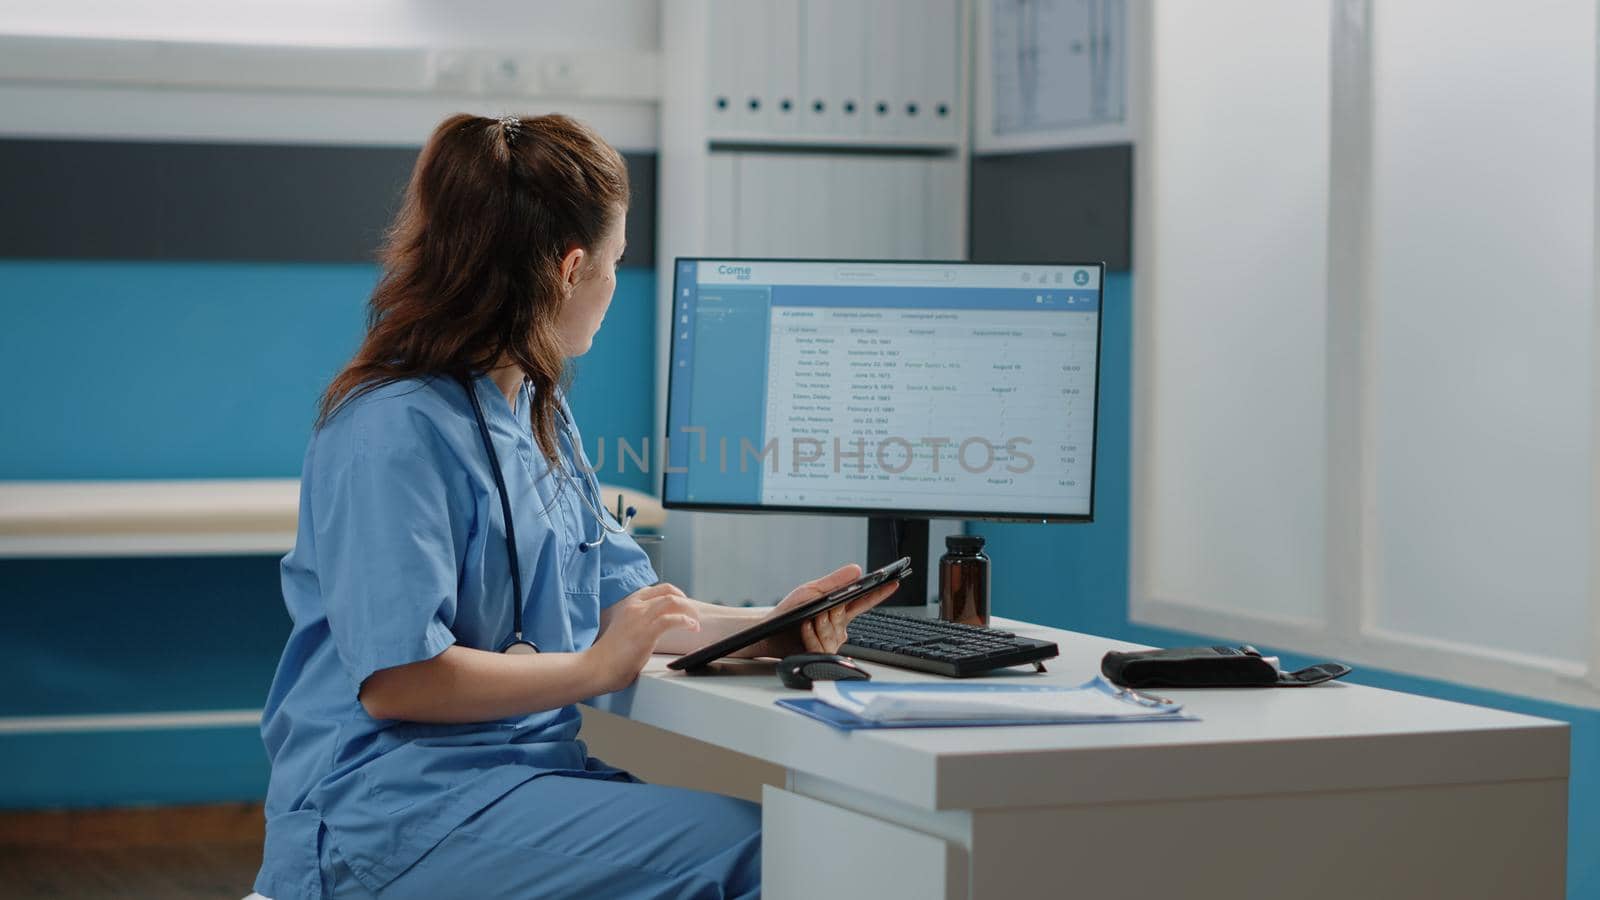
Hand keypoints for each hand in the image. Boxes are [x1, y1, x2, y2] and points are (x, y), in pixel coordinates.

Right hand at [585, 583, 699, 692]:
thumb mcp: (625, 629)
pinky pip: (673, 619)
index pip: (657, 589)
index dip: (675, 594)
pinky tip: (692, 627)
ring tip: (695, 622)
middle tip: (693, 613)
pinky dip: (686, 622)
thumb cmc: (609, 655)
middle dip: (685, 601)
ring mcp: (641, 617)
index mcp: (629, 604)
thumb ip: (638, 623)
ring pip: (673, 601)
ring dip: (689, 610)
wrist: (596, 667)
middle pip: (668, 591)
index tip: (683, 605)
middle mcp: (635, 606)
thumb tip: (656, 627)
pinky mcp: (647, 631)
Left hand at [755, 563, 898, 657]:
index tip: (893, 582)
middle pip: (845, 617)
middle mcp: (839, 626)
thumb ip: (834, 582)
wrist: (768, 632)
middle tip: (819, 610)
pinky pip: (822, 645)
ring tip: (806, 621)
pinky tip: (804, 629)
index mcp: (838, 609)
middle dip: (831, 612)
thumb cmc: (788, 612)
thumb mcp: (810, 592)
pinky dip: (810, 635)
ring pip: (834, 633)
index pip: (864, 601)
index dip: (880, 593)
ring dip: (818, 625)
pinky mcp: (821, 654)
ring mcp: (832, 642)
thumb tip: (857, 570)